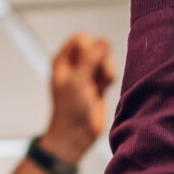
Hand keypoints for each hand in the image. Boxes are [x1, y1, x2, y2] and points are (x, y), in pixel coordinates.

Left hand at [40, 33, 116, 164]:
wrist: (76, 135)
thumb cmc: (69, 111)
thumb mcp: (77, 82)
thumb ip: (91, 59)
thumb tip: (104, 40)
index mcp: (63, 60)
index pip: (82, 38)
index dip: (90, 48)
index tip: (89, 65)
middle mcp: (75, 64)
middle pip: (97, 46)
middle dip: (102, 60)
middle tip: (96, 77)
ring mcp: (87, 73)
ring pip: (106, 59)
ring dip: (107, 71)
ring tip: (99, 86)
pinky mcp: (98, 83)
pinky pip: (110, 71)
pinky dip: (109, 79)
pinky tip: (102, 90)